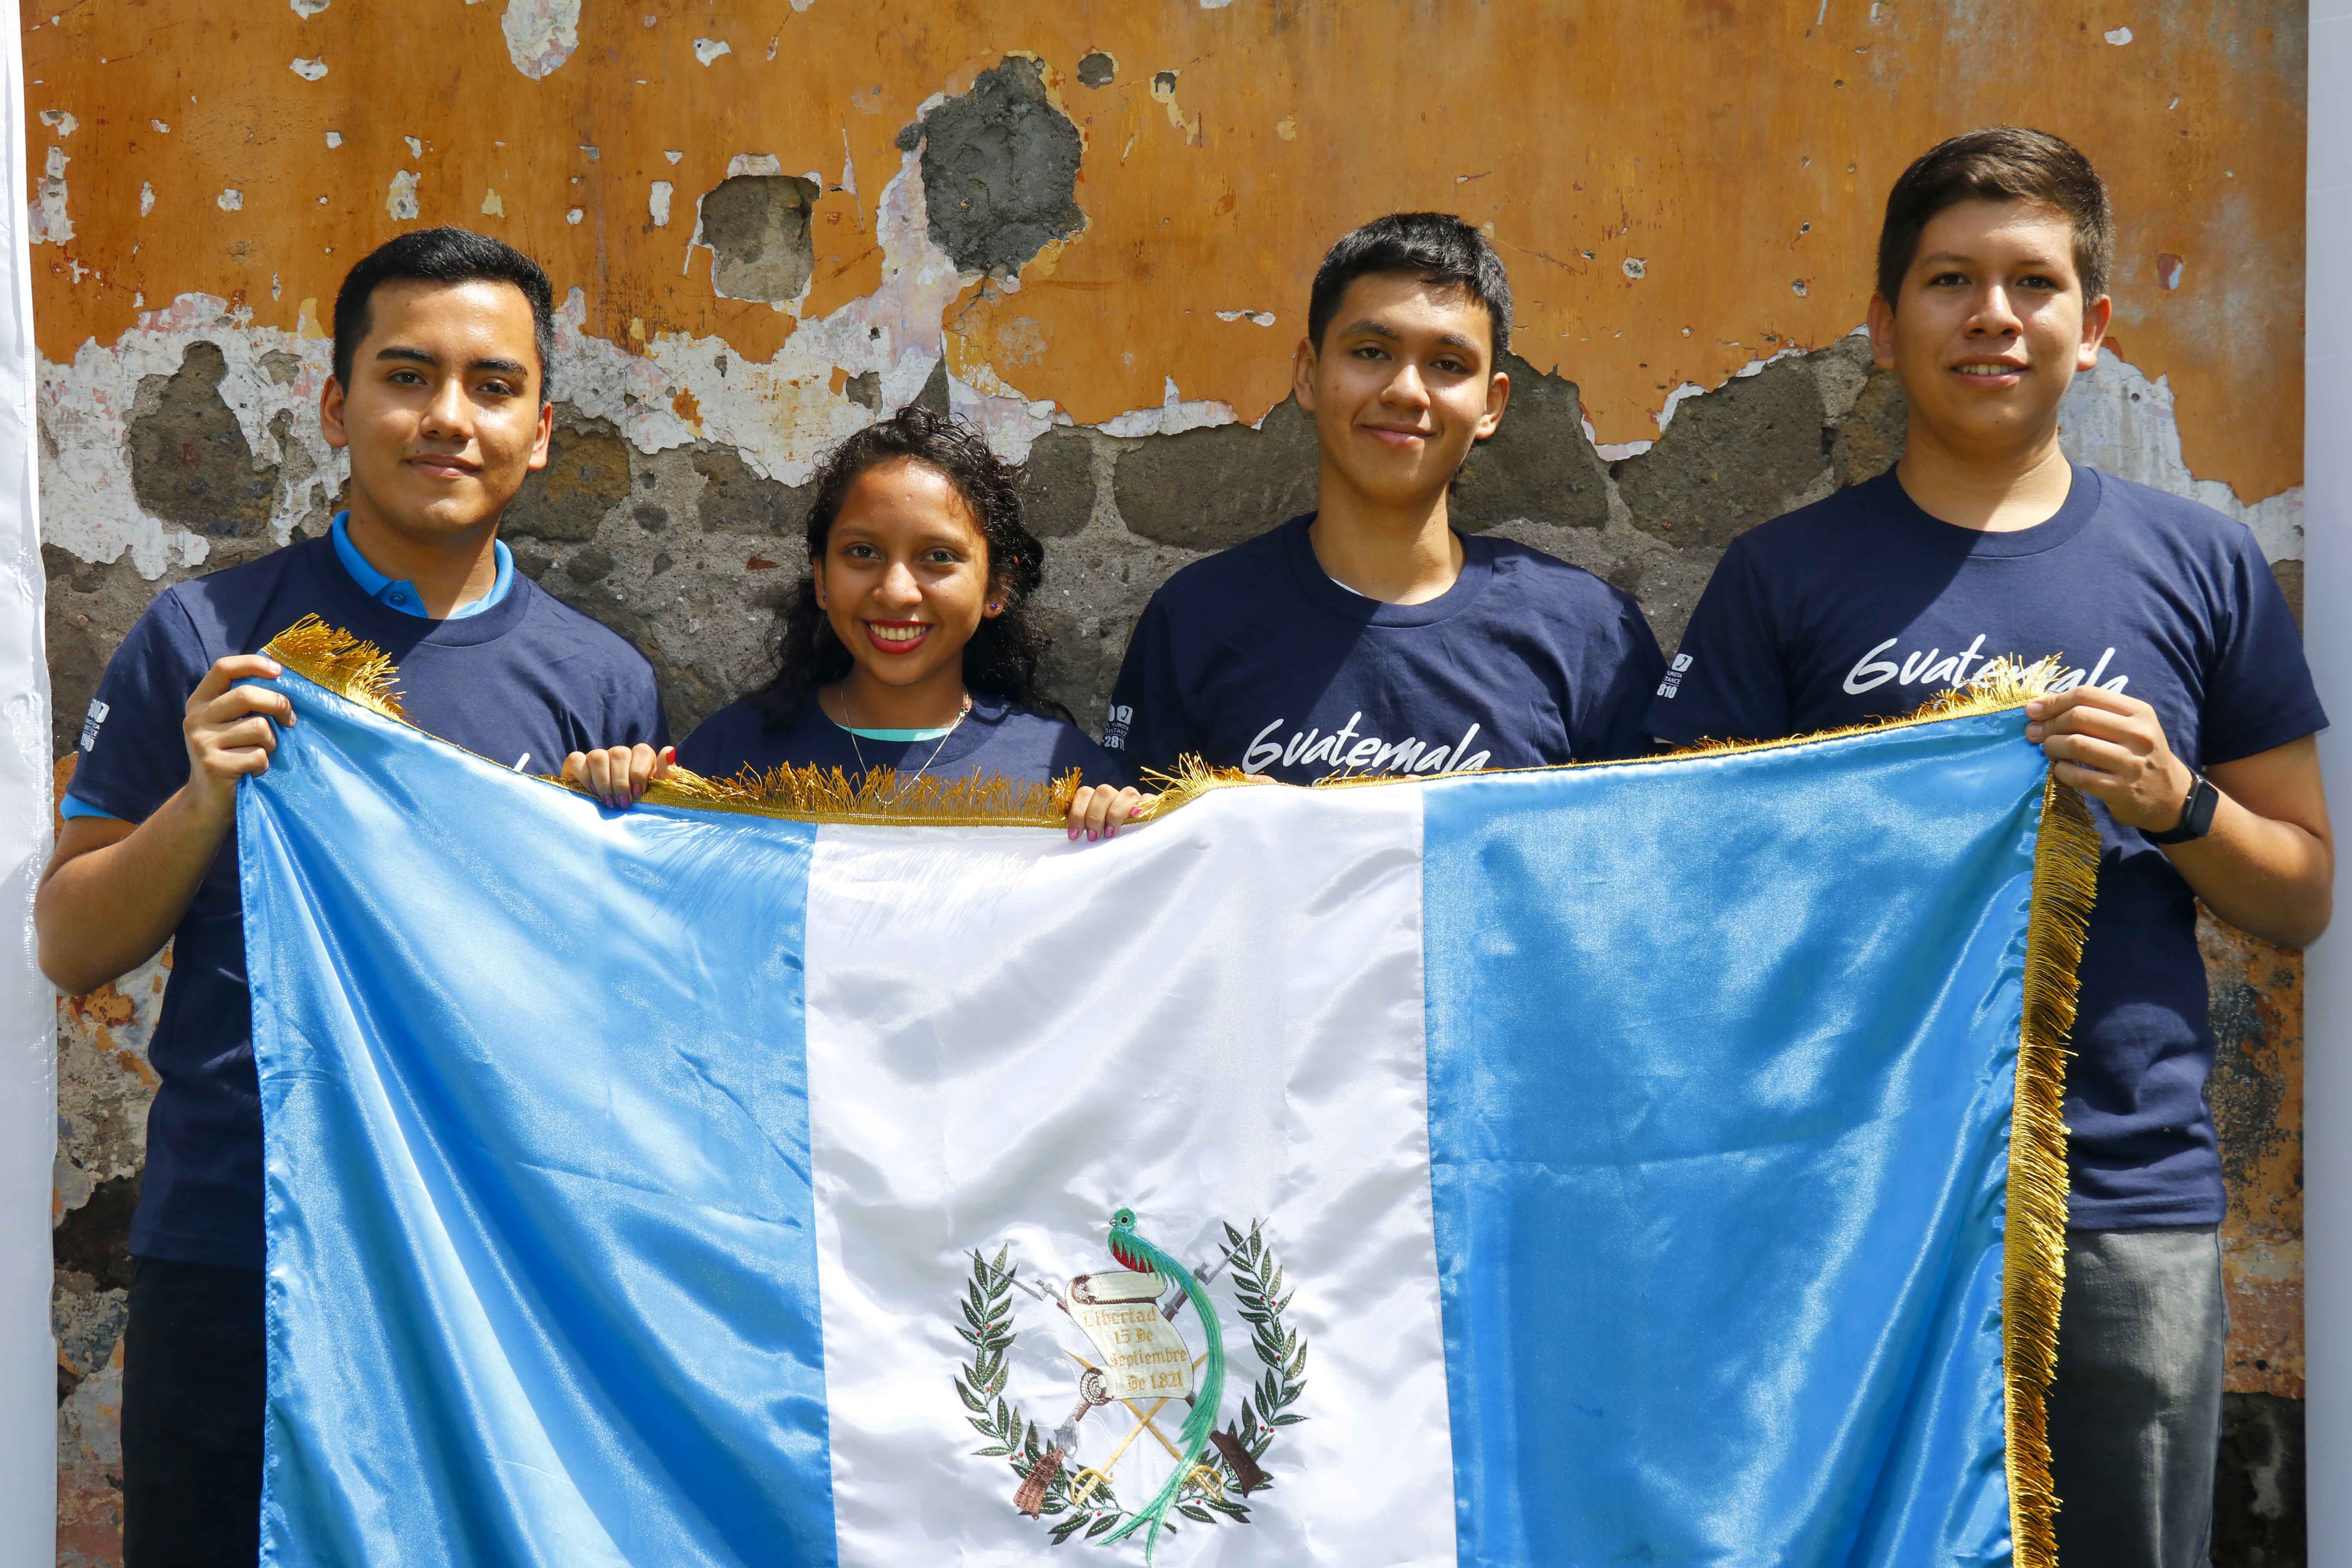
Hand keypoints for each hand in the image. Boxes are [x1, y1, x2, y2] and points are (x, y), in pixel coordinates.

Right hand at [182, 654, 292, 819]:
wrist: (208, 801)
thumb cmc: (231, 756)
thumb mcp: (230, 725)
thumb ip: (246, 703)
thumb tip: (285, 679)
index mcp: (200, 702)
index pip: (224, 668)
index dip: (253, 664)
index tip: (279, 670)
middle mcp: (196, 718)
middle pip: (247, 695)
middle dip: (278, 704)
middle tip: (291, 719)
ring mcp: (202, 742)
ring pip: (259, 727)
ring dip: (272, 743)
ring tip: (260, 753)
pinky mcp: (214, 765)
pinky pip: (259, 755)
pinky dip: (265, 764)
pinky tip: (252, 771)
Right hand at [562, 744, 674, 808]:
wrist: (611, 824)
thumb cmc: (638, 807)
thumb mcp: (656, 794)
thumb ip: (666, 774)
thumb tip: (670, 751)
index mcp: (640, 759)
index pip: (642, 751)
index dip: (639, 771)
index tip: (638, 793)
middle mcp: (619, 755)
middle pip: (620, 753)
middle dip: (621, 782)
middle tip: (623, 804)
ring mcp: (597, 757)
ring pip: (598, 756)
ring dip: (604, 781)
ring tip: (609, 802)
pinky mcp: (576, 764)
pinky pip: (577, 760)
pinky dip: (585, 776)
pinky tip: (592, 792)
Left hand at [1066, 783, 1148, 841]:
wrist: (1131, 855)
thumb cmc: (1102, 844)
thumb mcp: (1086, 835)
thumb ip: (1075, 824)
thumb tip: (1059, 805)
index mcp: (1095, 801)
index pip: (1084, 793)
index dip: (1077, 812)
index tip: (1074, 836)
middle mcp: (1113, 797)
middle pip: (1103, 791)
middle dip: (1095, 815)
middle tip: (1093, 837)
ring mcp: (1132, 800)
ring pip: (1125, 793)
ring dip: (1116, 813)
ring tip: (1111, 834)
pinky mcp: (1150, 806)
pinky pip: (1149, 799)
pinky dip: (1144, 805)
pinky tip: (1136, 815)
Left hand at [2024, 686, 2195, 832]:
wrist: (2170, 796)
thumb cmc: (2139, 754)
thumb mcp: (2129, 726)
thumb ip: (2092, 713)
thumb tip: (2038, 709)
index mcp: (2139, 712)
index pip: (2087, 695)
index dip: (2054, 701)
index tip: (2033, 710)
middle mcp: (2139, 734)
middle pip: (2078, 717)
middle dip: (2048, 724)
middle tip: (2034, 733)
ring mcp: (2131, 763)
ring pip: (2075, 745)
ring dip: (2051, 747)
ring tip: (2049, 750)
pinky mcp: (2121, 790)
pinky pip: (2078, 776)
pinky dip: (2061, 771)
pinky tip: (2061, 770)